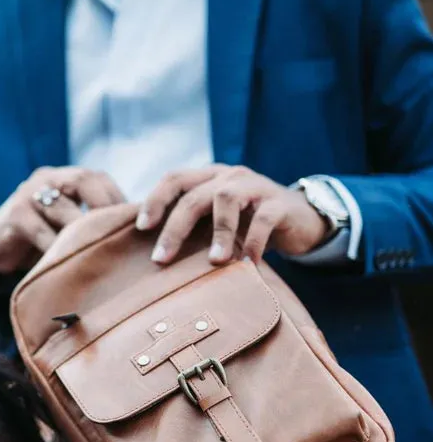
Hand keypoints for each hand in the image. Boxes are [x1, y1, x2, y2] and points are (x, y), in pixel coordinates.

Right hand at [0, 166, 124, 273]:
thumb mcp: (67, 225)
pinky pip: (39, 229)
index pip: (99, 179)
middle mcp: (48, 178)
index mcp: (65, 178)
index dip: (118, 199)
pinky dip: (55, 246)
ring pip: (61, 205)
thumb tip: (133, 238)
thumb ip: (92, 223)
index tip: (135, 225)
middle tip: (118, 234)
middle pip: (82, 180)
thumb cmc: (40, 238)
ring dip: (82, 230)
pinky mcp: (14, 215)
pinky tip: (68, 263)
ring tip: (100, 251)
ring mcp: (28, 194)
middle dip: (104, 206)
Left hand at [136, 165, 329, 264]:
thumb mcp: (217, 219)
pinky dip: (253, 243)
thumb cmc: (247, 224)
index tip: (140, 228)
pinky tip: (247, 265)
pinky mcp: (280, 204)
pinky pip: (263, 220)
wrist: (300, 220)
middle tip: (161, 259)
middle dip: (174, 228)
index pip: (174, 179)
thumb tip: (153, 252)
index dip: (155, 200)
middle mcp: (229, 177)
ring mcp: (255, 187)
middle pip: (194, 196)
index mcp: (209, 178)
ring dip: (218, 232)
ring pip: (227, 200)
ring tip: (214, 261)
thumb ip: (193, 225)